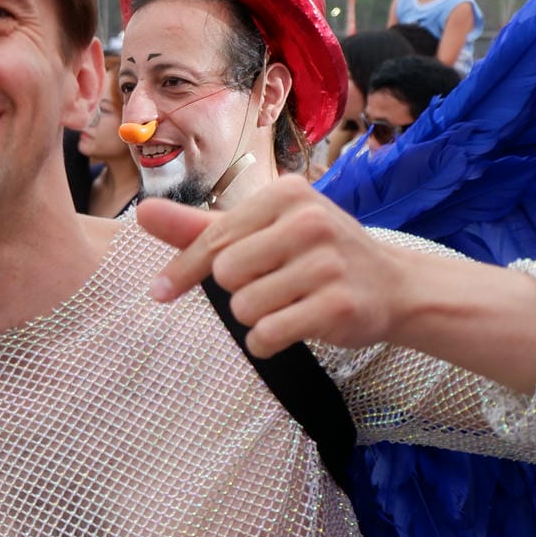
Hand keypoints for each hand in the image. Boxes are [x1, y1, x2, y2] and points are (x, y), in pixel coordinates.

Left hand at [139, 173, 411, 357]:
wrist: (393, 285)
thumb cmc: (316, 254)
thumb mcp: (263, 230)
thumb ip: (201, 227)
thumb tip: (142, 213)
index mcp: (286, 194)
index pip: (213, 239)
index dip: (183, 270)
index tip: (160, 292)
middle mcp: (309, 221)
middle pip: (226, 275)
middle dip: (239, 290)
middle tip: (274, 285)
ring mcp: (327, 263)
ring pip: (245, 308)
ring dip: (256, 318)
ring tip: (288, 304)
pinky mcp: (338, 305)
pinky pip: (268, 335)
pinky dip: (267, 342)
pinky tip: (291, 329)